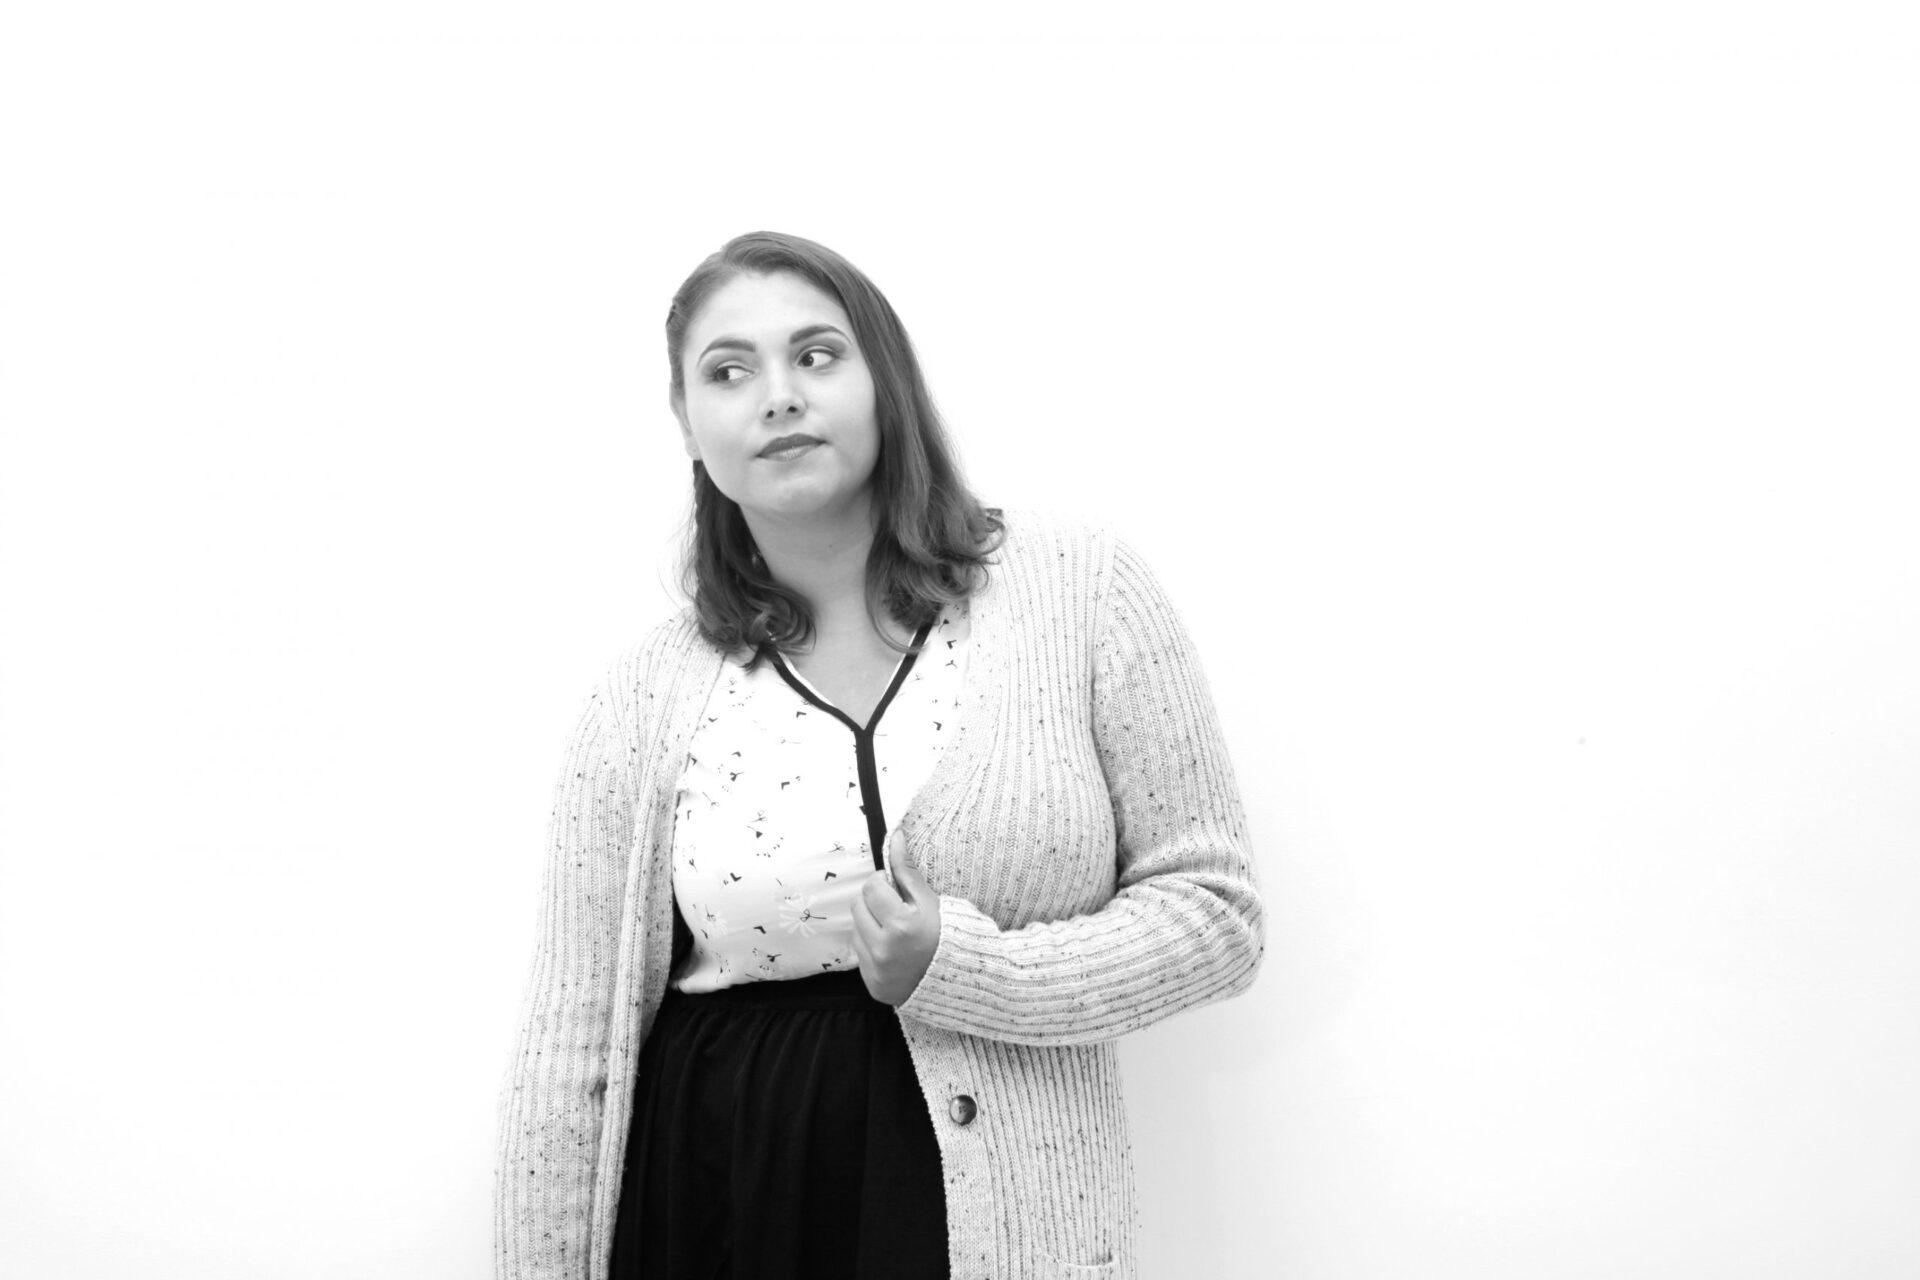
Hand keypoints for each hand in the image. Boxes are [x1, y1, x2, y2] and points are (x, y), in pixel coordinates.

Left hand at [850, 830, 941, 1006]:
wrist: (958, 981)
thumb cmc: (947, 935)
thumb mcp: (930, 900)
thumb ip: (907, 869)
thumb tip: (895, 837)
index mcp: (900, 924)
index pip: (871, 887)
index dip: (882, 883)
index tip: (896, 890)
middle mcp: (884, 948)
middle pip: (858, 905)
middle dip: (873, 901)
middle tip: (894, 907)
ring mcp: (876, 969)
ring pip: (856, 929)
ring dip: (871, 923)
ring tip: (895, 929)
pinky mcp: (872, 983)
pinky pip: (860, 954)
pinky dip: (871, 946)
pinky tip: (892, 949)